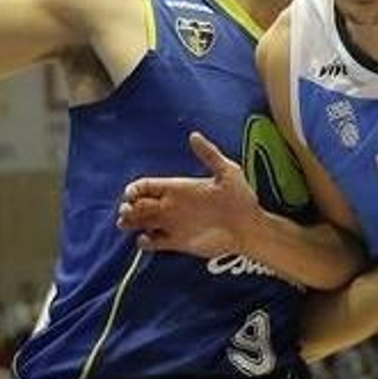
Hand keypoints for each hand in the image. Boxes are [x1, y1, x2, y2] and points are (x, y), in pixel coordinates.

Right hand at [117, 131, 264, 257]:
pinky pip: (153, 242)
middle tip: (127, 212)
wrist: (250, 228)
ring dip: (130, 223)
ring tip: (128, 224)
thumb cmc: (241, 199)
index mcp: (178, 187)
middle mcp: (171, 205)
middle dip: (127, 208)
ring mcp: (172, 224)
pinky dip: (144, 243)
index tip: (131, 195)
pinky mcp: (177, 242)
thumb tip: (193, 135)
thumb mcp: (228, 172)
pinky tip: (147, 240)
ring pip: (141, 223)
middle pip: (138, 205)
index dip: (134, 189)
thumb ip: (210, 155)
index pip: (146, 186)